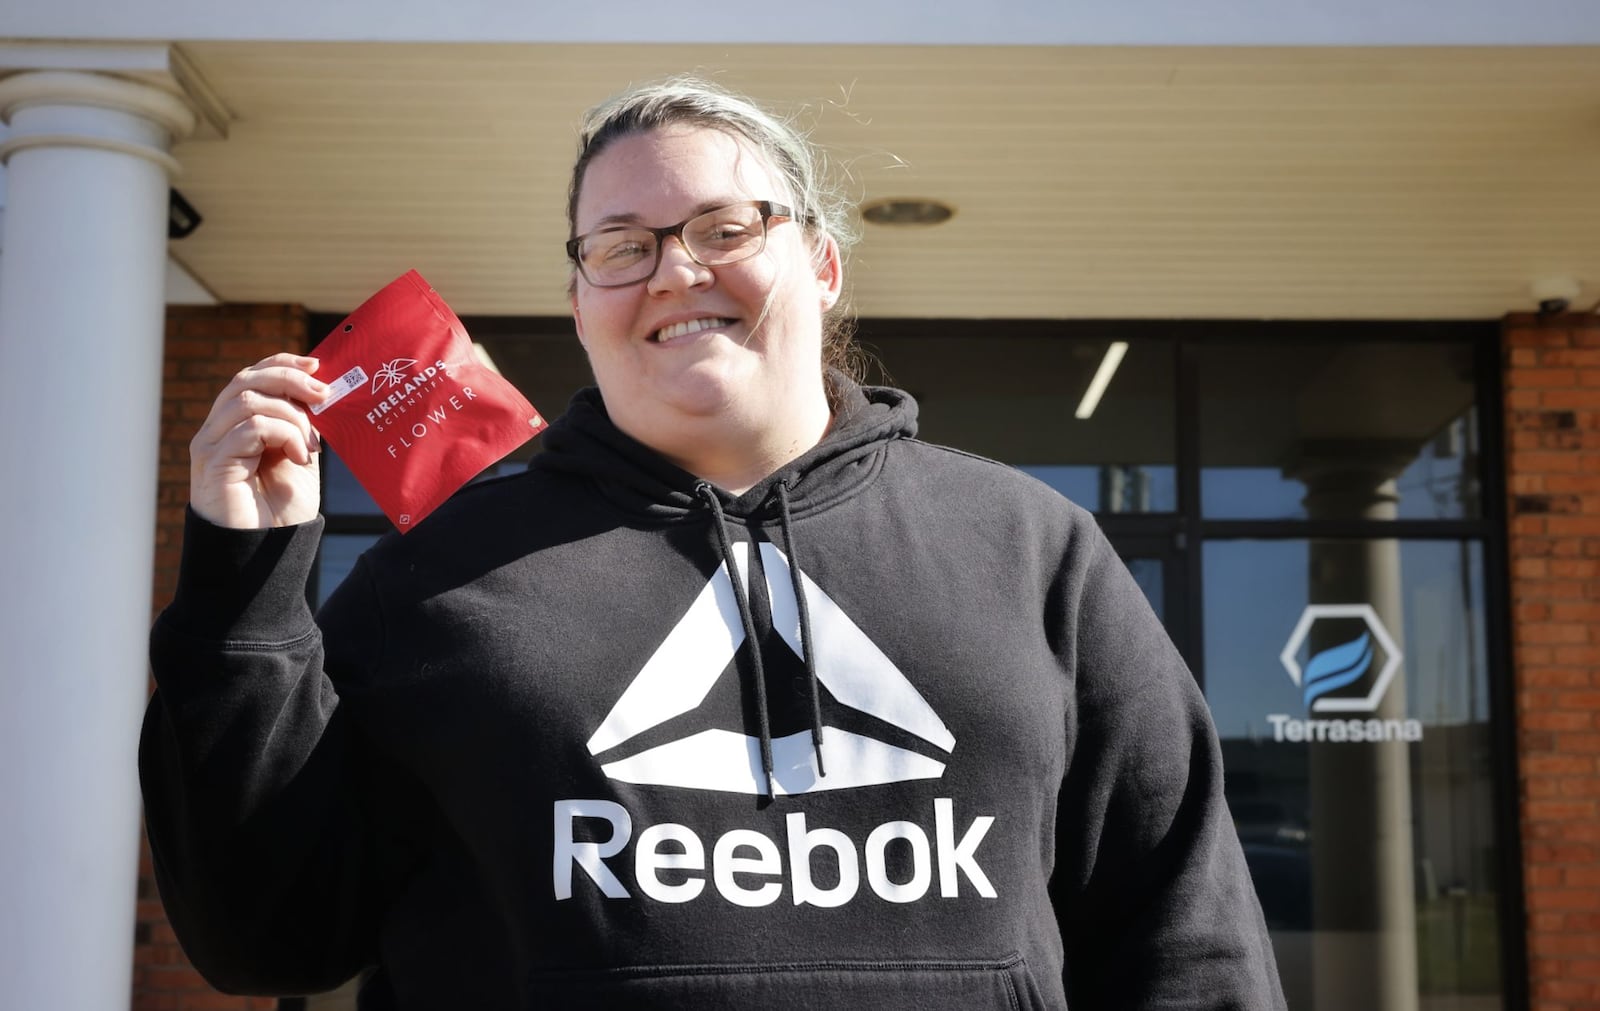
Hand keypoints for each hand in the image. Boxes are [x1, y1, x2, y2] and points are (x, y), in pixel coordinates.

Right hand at [189, 353, 328, 528]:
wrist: (268, 551)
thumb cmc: (281, 510)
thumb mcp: (300, 457)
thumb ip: (301, 426)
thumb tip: (320, 393)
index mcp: (236, 424)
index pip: (251, 376)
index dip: (281, 364)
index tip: (317, 366)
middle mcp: (217, 430)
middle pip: (245, 379)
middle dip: (289, 379)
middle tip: (324, 394)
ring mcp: (211, 444)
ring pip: (247, 399)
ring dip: (291, 416)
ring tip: (311, 445)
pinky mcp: (213, 462)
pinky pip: (250, 428)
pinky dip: (283, 435)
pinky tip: (300, 457)